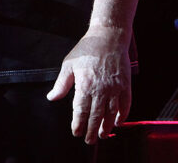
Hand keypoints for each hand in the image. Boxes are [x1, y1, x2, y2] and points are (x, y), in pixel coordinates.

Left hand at [47, 27, 131, 143]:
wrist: (108, 36)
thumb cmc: (87, 49)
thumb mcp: (69, 63)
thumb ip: (61, 84)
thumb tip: (51, 97)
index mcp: (85, 84)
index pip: (81, 111)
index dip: (78, 124)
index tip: (76, 132)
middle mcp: (101, 89)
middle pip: (96, 116)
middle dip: (91, 131)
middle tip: (89, 140)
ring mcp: (115, 87)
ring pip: (111, 114)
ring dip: (107, 126)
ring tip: (102, 135)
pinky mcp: (125, 84)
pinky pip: (126, 104)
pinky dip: (123, 115)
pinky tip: (119, 121)